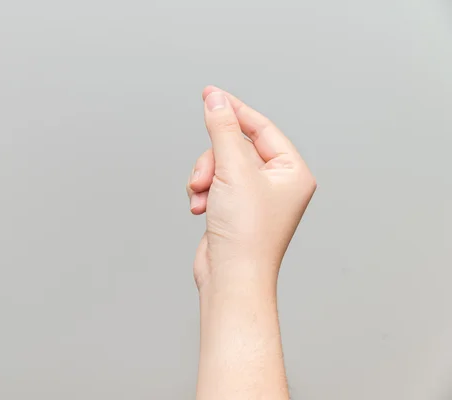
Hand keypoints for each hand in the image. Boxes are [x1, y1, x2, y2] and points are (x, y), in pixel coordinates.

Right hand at [186, 86, 315, 290]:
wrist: (231, 278)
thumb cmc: (245, 233)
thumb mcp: (233, 170)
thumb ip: (222, 129)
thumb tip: (215, 99)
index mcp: (292, 172)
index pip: (261, 127)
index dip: (234, 110)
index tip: (209, 94)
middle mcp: (276, 184)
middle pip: (235, 148)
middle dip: (213, 160)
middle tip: (204, 176)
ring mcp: (254, 198)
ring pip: (219, 166)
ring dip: (204, 177)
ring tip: (202, 197)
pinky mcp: (234, 210)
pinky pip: (213, 184)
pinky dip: (202, 192)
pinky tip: (200, 209)